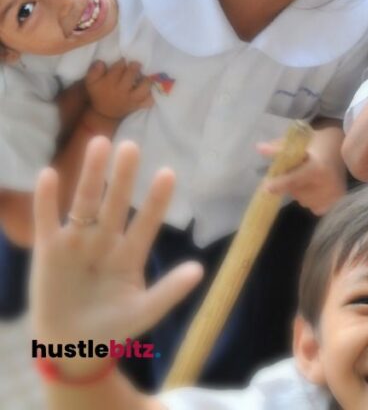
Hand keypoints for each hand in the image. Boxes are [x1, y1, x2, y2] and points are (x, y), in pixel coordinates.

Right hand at [30, 137, 202, 356]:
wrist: (72, 347)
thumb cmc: (114, 328)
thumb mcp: (144, 311)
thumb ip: (169, 291)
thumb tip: (199, 270)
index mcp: (131, 254)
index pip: (147, 221)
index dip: (156, 200)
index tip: (168, 173)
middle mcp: (106, 241)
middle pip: (116, 203)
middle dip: (123, 176)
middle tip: (131, 145)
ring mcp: (78, 243)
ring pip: (85, 203)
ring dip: (92, 175)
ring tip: (99, 143)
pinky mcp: (49, 251)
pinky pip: (48, 220)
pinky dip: (47, 199)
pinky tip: (49, 173)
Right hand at [84, 60, 153, 120]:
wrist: (105, 113)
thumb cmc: (99, 94)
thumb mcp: (91, 82)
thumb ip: (94, 71)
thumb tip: (101, 62)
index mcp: (109, 83)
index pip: (118, 68)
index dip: (122, 62)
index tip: (123, 61)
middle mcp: (122, 91)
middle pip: (131, 75)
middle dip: (135, 66)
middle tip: (135, 64)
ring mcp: (132, 99)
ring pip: (144, 87)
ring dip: (146, 80)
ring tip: (143, 77)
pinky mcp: (138, 105)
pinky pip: (149, 101)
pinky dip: (151, 95)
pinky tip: (149, 90)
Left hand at [262, 127, 346, 214]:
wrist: (348, 148)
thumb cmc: (321, 143)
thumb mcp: (301, 141)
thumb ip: (280, 148)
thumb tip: (259, 149)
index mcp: (318, 168)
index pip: (293, 181)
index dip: (279, 184)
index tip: (267, 188)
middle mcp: (327, 184)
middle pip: (296, 192)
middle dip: (291, 184)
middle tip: (297, 171)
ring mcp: (333, 195)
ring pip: (304, 201)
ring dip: (301, 192)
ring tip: (309, 178)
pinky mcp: (337, 202)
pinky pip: (314, 207)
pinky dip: (311, 199)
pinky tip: (316, 188)